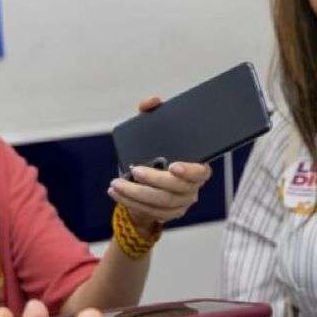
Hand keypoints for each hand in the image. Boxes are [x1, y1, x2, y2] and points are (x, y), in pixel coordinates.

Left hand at [107, 97, 212, 232]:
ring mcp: (182, 202)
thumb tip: (152, 102)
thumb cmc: (161, 153)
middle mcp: (193, 187)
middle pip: (176, 188)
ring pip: (160, 202)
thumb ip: (154, 114)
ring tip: (116, 184)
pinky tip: (117, 193)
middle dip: (154, 180)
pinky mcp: (169, 214)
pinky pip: (150, 212)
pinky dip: (131, 203)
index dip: (189, 170)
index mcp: (198, 167)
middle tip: (135, 171)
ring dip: (136, 194)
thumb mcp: (158, 133)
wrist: (157, 180)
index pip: (200, 171)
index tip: (172, 166)